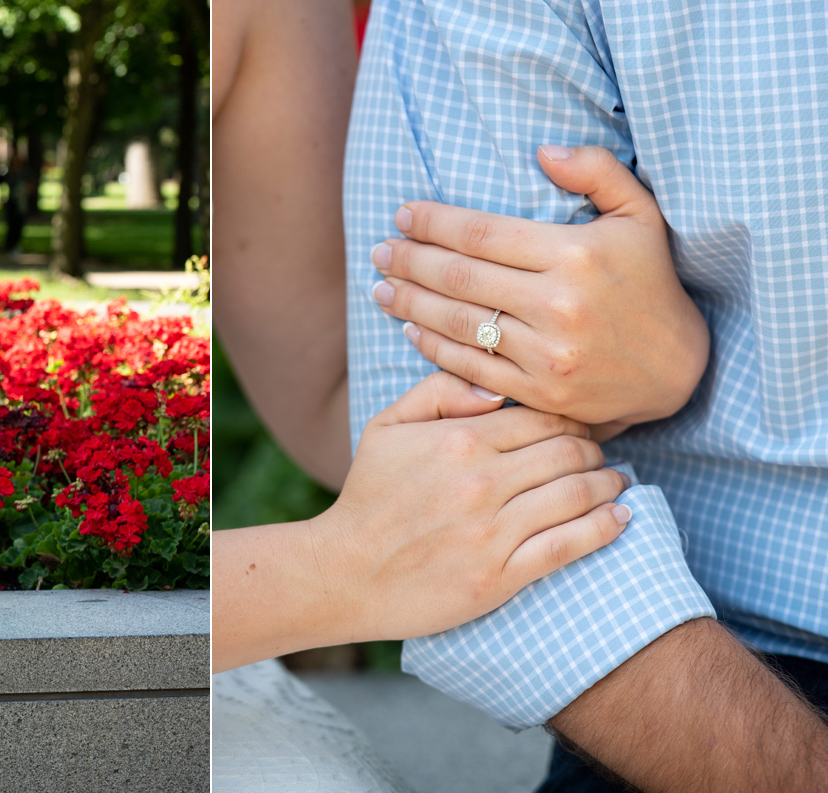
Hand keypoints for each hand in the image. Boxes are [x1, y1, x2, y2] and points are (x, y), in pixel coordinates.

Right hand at [313, 372, 631, 641]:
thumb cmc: (368, 498)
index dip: (573, 417)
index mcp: (459, 440)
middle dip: (596, 449)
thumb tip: (497, 388)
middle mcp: (482, 482)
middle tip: (602, 453)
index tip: (582, 424)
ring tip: (617, 482)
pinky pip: (570, 544)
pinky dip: (605, 528)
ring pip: (578, 494)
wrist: (343, 573)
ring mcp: (494, 531)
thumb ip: (438, 392)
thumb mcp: (386, 427)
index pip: (543, 417)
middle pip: (569, 452)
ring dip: (609, 485)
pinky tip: (620, 518)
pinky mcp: (501, 575)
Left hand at [370, 145, 708, 436]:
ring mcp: (548, 353)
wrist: (681, 369)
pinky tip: (411, 328)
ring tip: (381, 287)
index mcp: (575, 254)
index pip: (480, 233)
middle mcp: (558, 304)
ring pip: (457, 322)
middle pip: (458, 277)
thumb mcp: (640, 216)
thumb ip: (598, 171)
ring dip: (409, 303)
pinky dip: (434, 346)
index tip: (403, 214)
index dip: (433, 222)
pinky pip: (471, 365)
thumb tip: (542, 151)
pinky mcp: (541, 391)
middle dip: (409, 261)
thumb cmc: (651, 282)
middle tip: (380, 250)